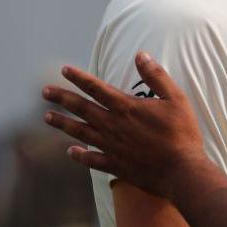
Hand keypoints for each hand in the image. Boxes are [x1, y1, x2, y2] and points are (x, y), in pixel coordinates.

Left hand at [42, 52, 208, 199]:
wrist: (181, 171)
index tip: (64, 69)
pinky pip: (91, 159)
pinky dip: (79, 156)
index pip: (97, 88)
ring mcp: (111, 147)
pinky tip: (71, 152)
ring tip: (47, 117)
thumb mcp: (175, 98)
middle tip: (45, 92)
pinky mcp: (115, 165)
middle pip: (82, 109)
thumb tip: (141, 55)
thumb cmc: (182, 133)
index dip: (80, 78)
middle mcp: (113, 126)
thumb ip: (156, 76)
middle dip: (62, 98)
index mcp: (126, 107)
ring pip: (80, 132)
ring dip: (62, 123)